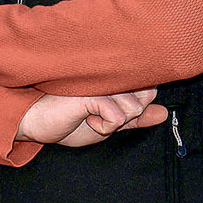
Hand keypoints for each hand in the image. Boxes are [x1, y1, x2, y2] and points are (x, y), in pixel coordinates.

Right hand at [16, 89, 166, 147]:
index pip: (148, 88)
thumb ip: (135, 119)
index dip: (139, 104)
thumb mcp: (108, 125)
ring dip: (112, 122)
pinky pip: (117, 117)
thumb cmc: (67, 121)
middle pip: (145, 97)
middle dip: (127, 115)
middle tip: (100, 114)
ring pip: (133, 108)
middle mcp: (111, 75)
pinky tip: (85, 117)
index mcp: (114, 79)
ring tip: (89, 114)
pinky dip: (103, 126)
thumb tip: (164, 113)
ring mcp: (102, 81)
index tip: (111, 110)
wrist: (37, 122)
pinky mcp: (93, 92)